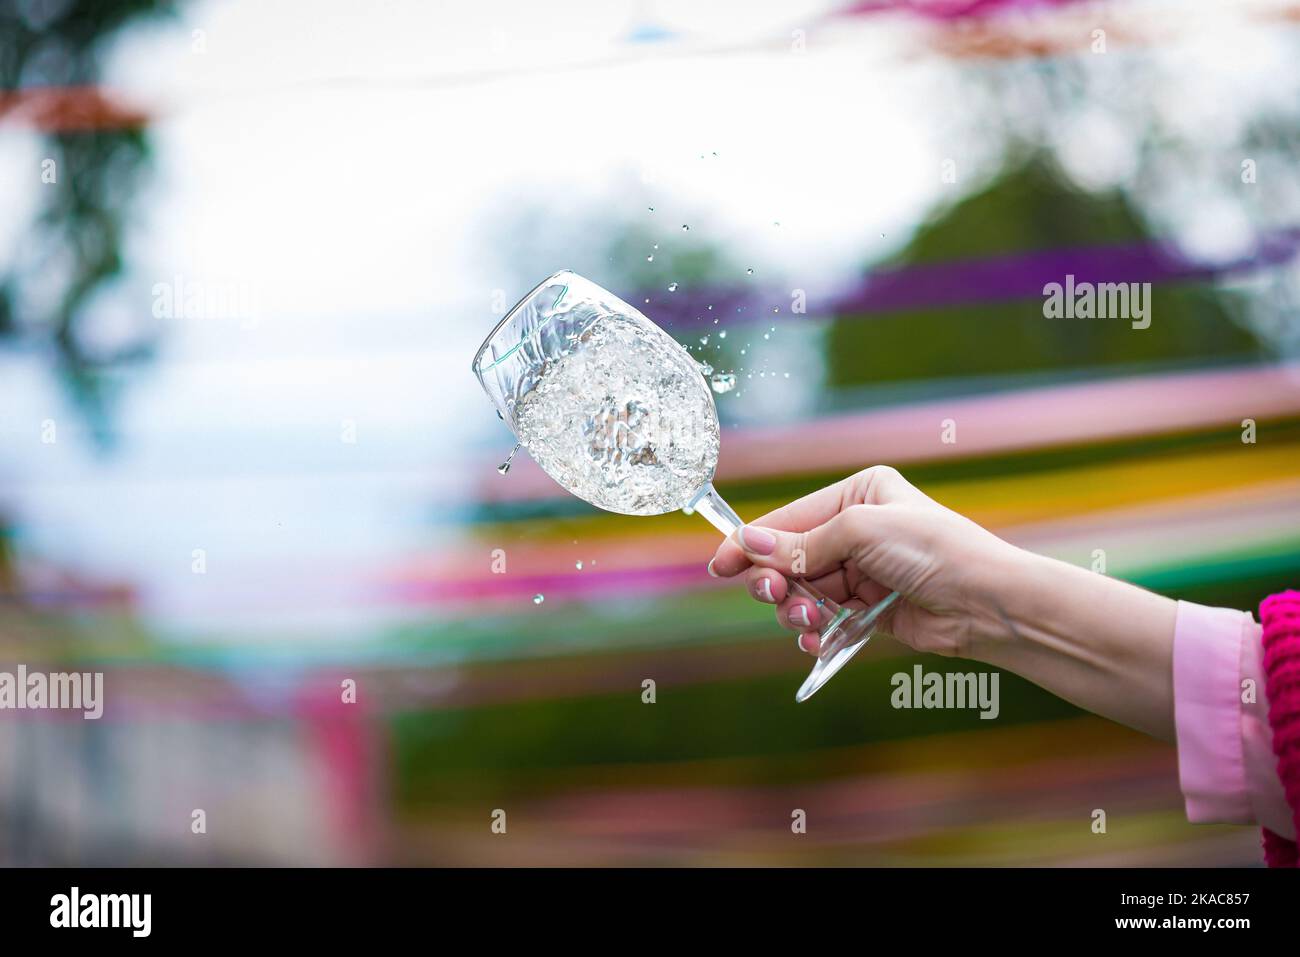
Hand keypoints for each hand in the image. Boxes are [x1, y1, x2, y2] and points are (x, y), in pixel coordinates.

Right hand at [708, 466, 1021, 657]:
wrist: (987, 603)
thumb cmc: (935, 551)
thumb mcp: (861, 533)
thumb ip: (802, 543)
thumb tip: (748, 543)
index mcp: (858, 495)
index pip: (789, 519)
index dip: (751, 543)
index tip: (719, 566)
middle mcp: (857, 531)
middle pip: (789, 558)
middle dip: (775, 580)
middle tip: (774, 596)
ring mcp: (862, 572)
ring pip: (802, 593)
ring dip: (796, 610)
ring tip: (807, 621)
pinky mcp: (869, 610)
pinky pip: (824, 621)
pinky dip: (814, 633)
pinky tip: (817, 641)